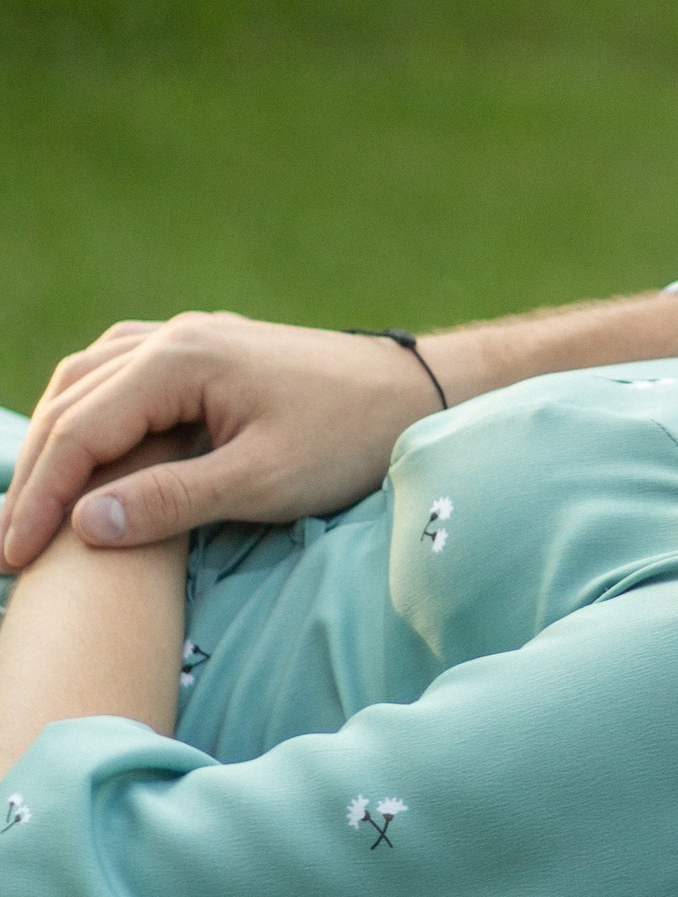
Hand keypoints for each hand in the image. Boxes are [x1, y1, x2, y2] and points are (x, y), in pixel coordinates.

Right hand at [0, 313, 437, 568]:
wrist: (418, 392)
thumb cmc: (349, 437)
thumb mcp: (263, 481)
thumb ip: (172, 502)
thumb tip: (84, 525)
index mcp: (179, 361)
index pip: (80, 433)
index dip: (38, 499)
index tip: (11, 558)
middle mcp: (173, 338)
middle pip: (70, 402)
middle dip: (33, 473)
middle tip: (5, 544)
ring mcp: (190, 339)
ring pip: (87, 381)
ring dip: (55, 439)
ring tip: (31, 506)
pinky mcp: (207, 354)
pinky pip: (120, 376)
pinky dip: (88, 414)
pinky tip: (82, 455)